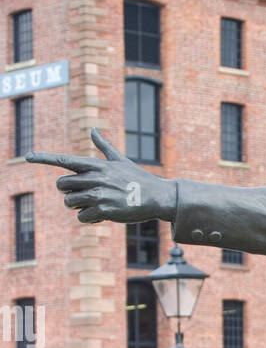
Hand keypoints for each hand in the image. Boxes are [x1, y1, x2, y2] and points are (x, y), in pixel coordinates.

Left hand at [26, 128, 174, 223]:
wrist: (156, 197)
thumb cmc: (138, 178)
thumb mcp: (120, 160)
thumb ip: (103, 146)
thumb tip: (93, 130)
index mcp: (96, 164)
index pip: (65, 160)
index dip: (44, 158)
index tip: (28, 156)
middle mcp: (95, 177)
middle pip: (62, 184)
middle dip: (67, 191)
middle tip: (79, 194)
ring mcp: (99, 194)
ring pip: (69, 202)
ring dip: (77, 206)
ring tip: (92, 205)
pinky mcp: (104, 209)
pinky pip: (82, 216)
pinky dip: (88, 218)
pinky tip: (101, 214)